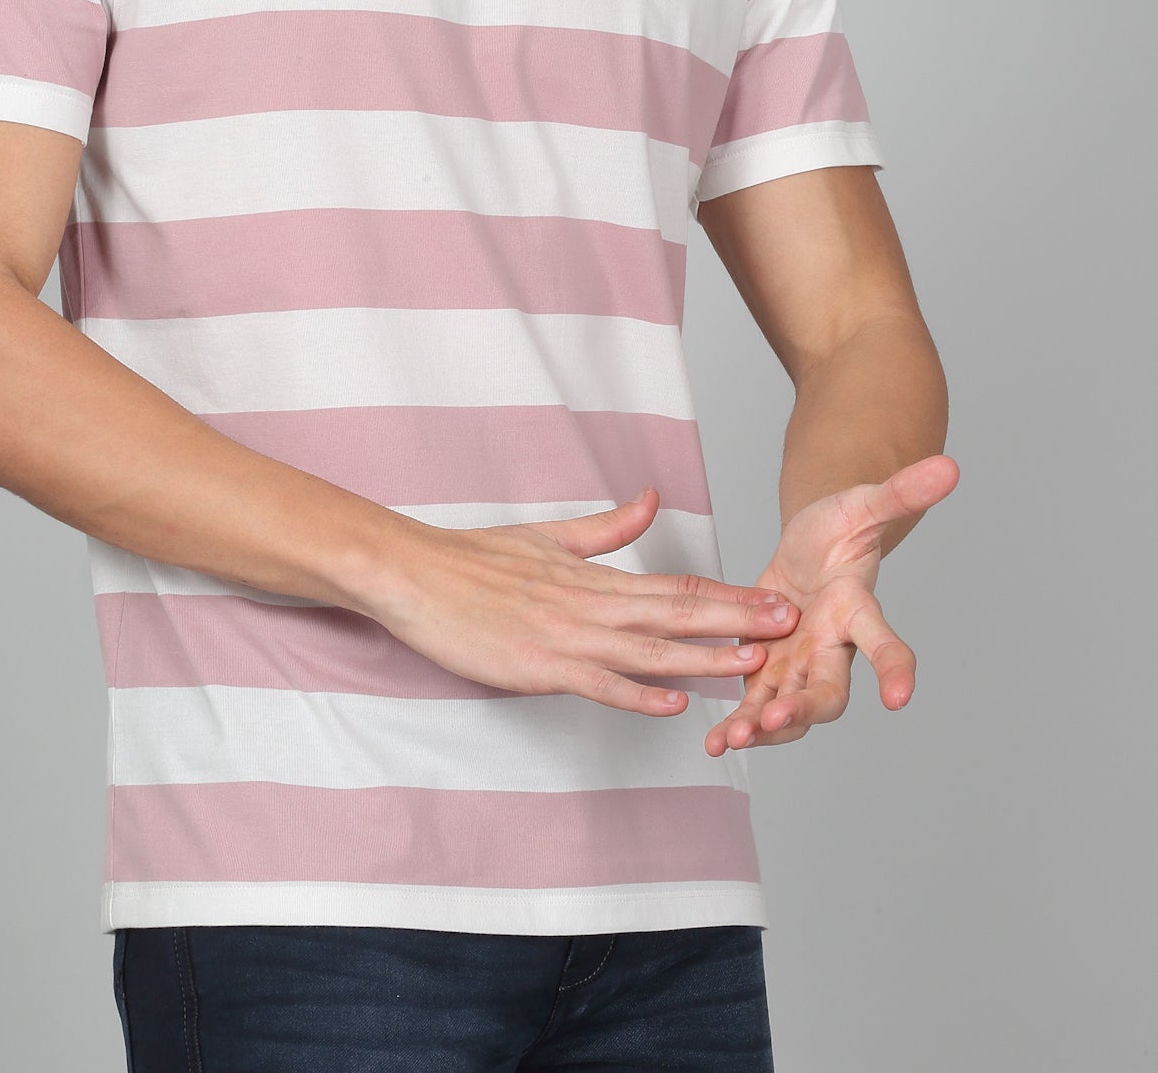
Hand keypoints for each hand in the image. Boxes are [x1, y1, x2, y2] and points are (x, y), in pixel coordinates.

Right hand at [369, 487, 801, 717]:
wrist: (412, 572)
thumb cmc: (473, 558)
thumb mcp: (548, 536)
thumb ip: (606, 527)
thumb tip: (651, 500)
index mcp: (594, 578)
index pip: (677, 587)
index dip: (730, 597)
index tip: (776, 601)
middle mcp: (589, 606)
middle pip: (675, 614)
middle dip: (737, 622)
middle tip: (790, 625)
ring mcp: (564, 636)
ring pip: (646, 650)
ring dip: (702, 658)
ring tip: (752, 664)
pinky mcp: (537, 665)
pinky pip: (596, 682)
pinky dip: (635, 693)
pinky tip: (672, 703)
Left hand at [703, 454, 959, 756]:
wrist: (814, 543)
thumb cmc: (843, 523)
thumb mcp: (863, 501)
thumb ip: (901, 491)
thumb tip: (950, 466)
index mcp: (856, 609)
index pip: (884, 641)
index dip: (895, 667)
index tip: (900, 697)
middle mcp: (833, 646)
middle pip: (828, 691)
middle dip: (804, 709)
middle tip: (777, 719)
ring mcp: (799, 660)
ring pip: (787, 706)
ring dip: (761, 726)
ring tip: (731, 739)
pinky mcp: (768, 665)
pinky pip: (754, 702)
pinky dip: (738, 724)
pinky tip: (716, 743)